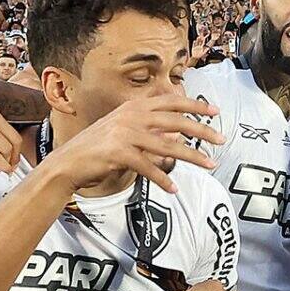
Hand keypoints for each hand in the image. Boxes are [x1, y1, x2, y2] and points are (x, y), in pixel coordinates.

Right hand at [41, 94, 219, 193]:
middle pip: (175, 121)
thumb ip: (149, 131)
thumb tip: (176, 137)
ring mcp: (123, 134)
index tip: (215, 111)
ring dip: (191, 156)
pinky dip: (162, 179)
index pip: (171, 101)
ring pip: (166, 146)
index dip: (195, 105)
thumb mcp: (124, 132)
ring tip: (210, 165)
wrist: (67, 163)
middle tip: (222, 139)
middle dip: (202, 130)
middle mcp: (130, 116)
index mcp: (133, 107)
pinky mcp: (117, 153)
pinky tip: (174, 189)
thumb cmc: (97, 149)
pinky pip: (147, 168)